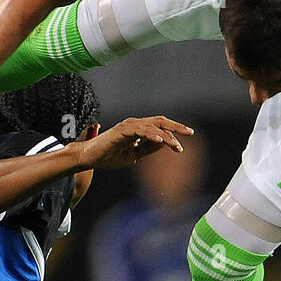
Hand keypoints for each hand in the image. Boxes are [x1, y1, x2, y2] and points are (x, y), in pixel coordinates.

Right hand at [75, 117, 193, 168]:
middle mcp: (135, 124)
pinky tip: (161, 140)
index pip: (160, 127)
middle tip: (190, 133)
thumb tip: (164, 144)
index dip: (173, 134)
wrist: (90, 159)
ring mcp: (128, 126)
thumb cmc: (110, 156)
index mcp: (139, 129)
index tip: (181, 147)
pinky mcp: (121, 130)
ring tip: (176, 145)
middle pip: (160, 122)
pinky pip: (140, 130)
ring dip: (166, 135)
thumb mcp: (135, 155)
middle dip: (176, 127)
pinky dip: (151, 134)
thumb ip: (148, 149)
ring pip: (153, 126)